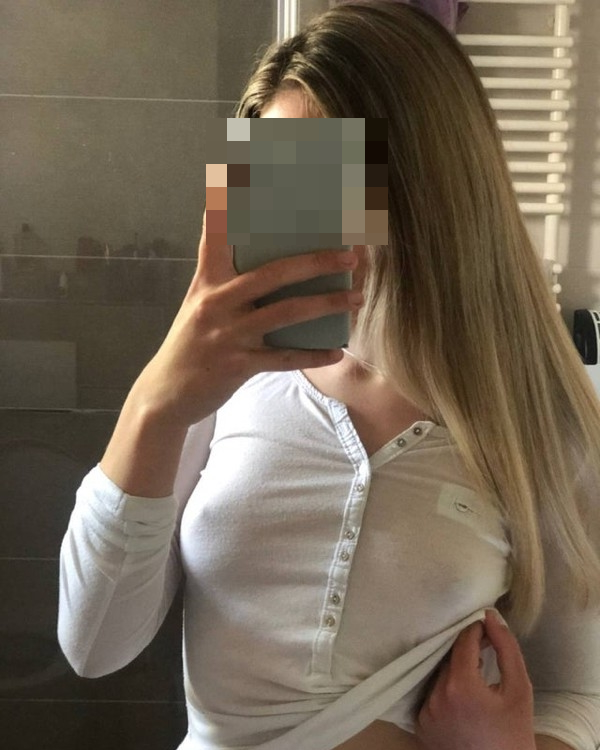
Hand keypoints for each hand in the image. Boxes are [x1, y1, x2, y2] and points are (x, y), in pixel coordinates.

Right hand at [132, 208, 361, 427]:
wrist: (165, 393)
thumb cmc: (190, 343)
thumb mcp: (198, 303)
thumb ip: (222, 278)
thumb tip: (258, 255)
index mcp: (207, 282)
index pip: (216, 236)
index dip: (229, 204)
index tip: (246, 172)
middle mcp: (216, 303)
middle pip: (272, 274)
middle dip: (315, 261)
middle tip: (350, 255)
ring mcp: (227, 335)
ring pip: (285, 314)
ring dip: (325, 305)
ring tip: (354, 299)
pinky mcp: (237, 365)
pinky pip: (284, 358)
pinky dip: (312, 355)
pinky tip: (335, 351)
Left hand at [414, 609, 534, 749]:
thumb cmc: (514, 734)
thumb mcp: (520, 689)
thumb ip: (506, 648)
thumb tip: (491, 617)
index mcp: (460, 684)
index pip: (463, 641)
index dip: (476, 630)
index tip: (486, 626)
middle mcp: (436, 696)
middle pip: (450, 659)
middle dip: (468, 652)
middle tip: (486, 652)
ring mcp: (425, 712)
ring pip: (439, 676)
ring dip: (455, 671)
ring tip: (476, 677)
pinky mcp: (420, 726)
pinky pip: (432, 697)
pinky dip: (445, 692)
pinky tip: (462, 699)